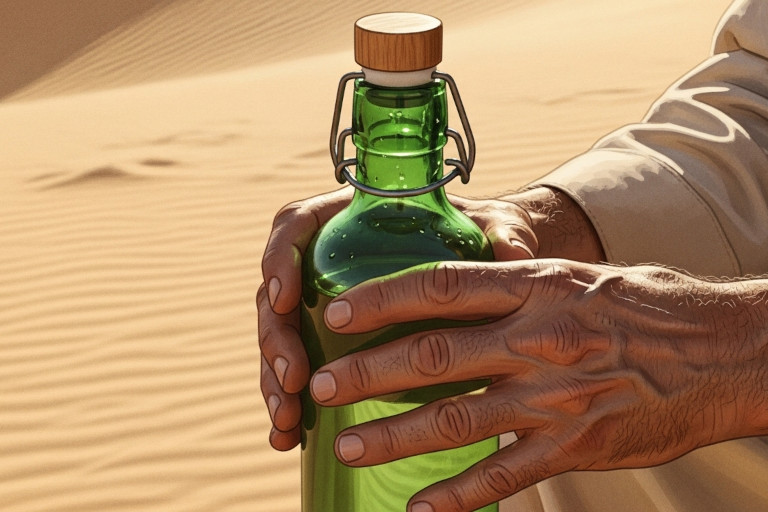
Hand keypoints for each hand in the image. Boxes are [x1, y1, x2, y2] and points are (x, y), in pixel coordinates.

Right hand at [258, 189, 550, 450]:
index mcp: (350, 218)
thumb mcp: (492, 228)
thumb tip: (516, 253)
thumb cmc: (480, 236)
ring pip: (280, 337)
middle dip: (276, 340)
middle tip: (293, 379)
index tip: (285, 298)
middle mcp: (326, 258)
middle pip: (276, 292)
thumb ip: (503, 232)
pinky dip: (287, 402)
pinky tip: (288, 436)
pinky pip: (294, 367)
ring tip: (289, 421)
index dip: (279, 260)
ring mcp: (322, 301)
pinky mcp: (328, 339)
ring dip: (274, 380)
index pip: (296, 225)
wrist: (478, 260)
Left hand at [309, 260, 767, 510]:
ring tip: (347, 445)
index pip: (440, 287)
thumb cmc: (650, 306)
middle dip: (367, 373)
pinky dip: (457, 496)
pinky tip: (418, 507)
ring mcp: (556, 398)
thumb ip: (517, 286)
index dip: (380, 299)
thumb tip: (459, 290)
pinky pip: (504, 476)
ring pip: (456, 420)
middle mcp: (539, 340)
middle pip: (433, 356)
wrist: (724, 352)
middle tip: (319, 384)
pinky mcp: (576, 447)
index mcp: (537, 288)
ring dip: (394, 436)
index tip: (334, 311)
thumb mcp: (578, 278)